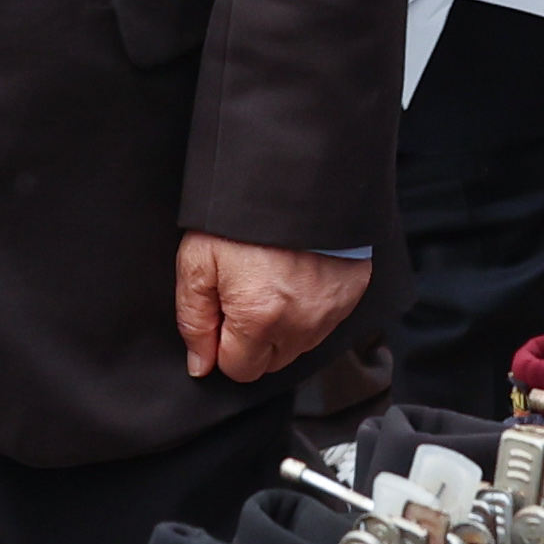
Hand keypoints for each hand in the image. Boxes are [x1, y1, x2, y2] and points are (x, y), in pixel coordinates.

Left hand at [174, 232, 369, 382]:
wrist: (294, 174)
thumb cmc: (243, 213)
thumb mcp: (197, 260)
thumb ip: (193, 320)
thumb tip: (200, 363)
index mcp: (259, 318)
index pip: (238, 369)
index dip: (222, 343)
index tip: (222, 310)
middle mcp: (301, 324)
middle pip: (270, 362)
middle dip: (251, 338)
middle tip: (243, 292)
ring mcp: (331, 311)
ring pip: (298, 344)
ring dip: (281, 325)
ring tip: (270, 279)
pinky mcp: (351, 294)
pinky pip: (323, 321)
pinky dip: (307, 307)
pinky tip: (294, 275)